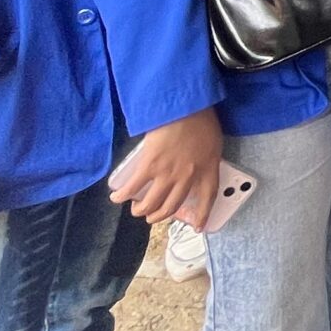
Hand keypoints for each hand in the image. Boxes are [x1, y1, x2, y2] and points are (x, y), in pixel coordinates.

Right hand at [111, 108, 222, 225]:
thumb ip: (206, 157)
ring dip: (141, 210)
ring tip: (136, 209)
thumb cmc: (201, 117)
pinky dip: (123, 195)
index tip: (198, 226)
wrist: (185, 104)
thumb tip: (197, 164)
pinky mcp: (149, 165)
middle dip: (160, 216)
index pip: (209, 197)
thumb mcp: (213, 141)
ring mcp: (168, 173)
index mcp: (208, 169)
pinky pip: (134, 187)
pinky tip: (117, 197)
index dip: (203, 214)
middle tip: (152, 216)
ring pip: (152, 203)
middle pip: (173, 206)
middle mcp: (188, 177)